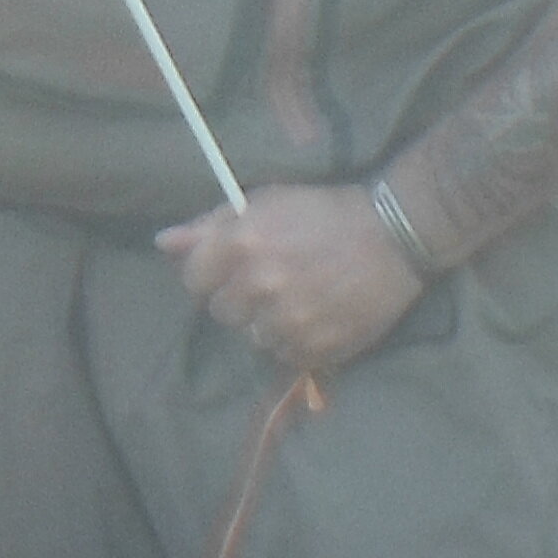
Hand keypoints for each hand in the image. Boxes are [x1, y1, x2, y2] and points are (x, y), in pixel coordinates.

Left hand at [156, 183, 425, 376]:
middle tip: (271, 282)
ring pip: (253, 337)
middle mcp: (260, 285)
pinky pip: (285, 354)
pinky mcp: (314, 348)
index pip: (193, 280)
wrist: (394, 237)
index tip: (229, 270)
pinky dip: (295, 340)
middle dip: (239, 298)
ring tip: (298, 298)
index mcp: (242, 243)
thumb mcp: (268, 202)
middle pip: (221, 313)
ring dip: (268, 321)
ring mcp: (288, 321)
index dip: (209, 275)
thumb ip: (212, 224)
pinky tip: (316, 314)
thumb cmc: (326, 212)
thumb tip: (163, 242)